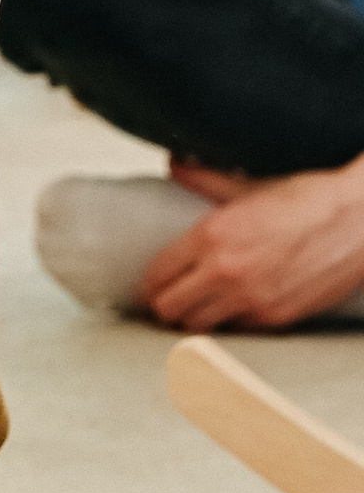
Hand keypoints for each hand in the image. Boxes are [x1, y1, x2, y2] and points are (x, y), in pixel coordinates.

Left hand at [142, 158, 363, 332]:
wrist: (359, 219)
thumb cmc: (307, 197)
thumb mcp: (250, 184)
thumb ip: (205, 178)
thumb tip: (174, 162)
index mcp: (213, 235)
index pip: (157, 276)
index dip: (149, 283)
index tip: (151, 283)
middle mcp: (227, 272)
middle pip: (169, 309)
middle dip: (164, 305)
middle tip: (168, 298)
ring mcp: (253, 299)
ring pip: (199, 327)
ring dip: (194, 318)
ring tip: (195, 307)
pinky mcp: (278, 318)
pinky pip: (236, 330)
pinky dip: (230, 323)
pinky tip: (231, 310)